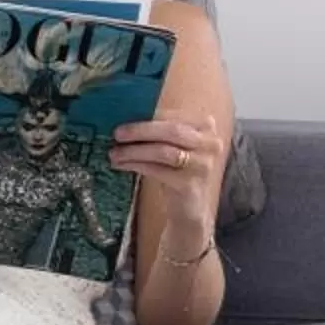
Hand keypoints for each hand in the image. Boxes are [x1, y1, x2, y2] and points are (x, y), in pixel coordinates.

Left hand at [111, 113, 222, 237]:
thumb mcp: (171, 146)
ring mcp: (203, 164)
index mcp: (206, 126)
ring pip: (164, 151)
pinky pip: (158, 170)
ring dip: (134, 151)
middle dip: (140, 131)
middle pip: (171, 130)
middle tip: (116, 134)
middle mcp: (210, 143)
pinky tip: (121, 165)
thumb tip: (124, 116)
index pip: (173, 116)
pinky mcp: (191, 184)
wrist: (189, 208)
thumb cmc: (176, 171)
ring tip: (114, 153)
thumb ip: (157, 130)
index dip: (146, 117)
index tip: (122, 119)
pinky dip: (136, 165)